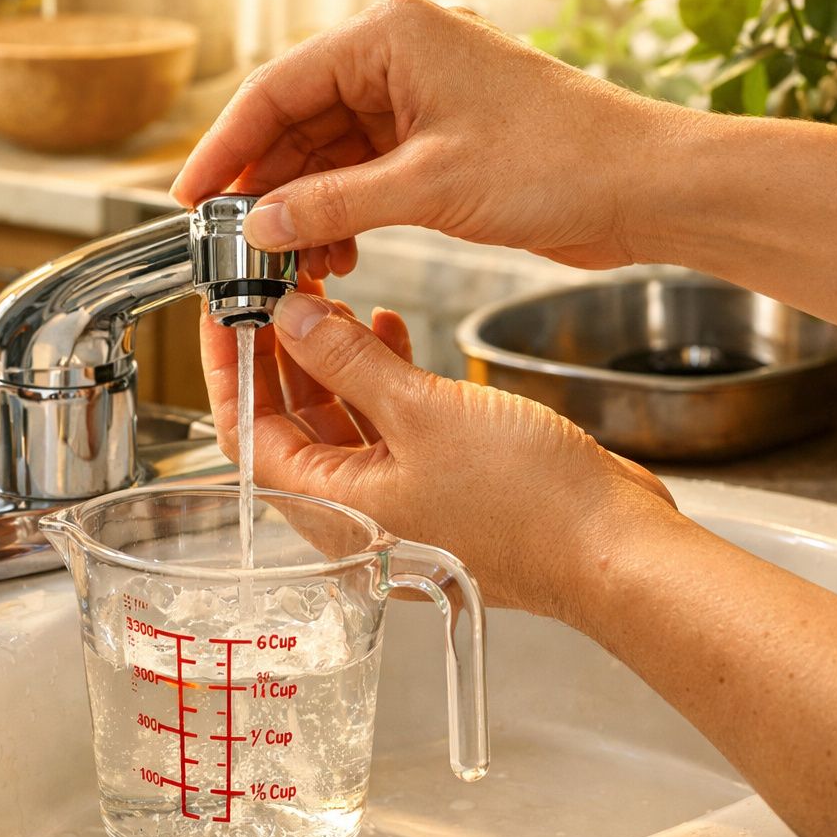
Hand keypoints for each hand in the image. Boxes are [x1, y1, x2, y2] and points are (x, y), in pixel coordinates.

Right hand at [172, 0, 677, 275]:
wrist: (645, 190)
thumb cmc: (561, 162)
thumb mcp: (427, 187)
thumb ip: (330, 205)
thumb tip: (257, 226)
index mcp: (392, 37)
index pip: (277, 88)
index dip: (225, 146)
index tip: (191, 198)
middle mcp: (399, 59)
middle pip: (296, 123)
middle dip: (266, 189)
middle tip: (238, 246)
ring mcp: (417, 102)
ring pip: (326, 156)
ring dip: (304, 211)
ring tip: (292, 263)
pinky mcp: (435, 144)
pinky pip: (361, 177)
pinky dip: (341, 216)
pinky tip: (336, 254)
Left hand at [201, 286, 676, 618]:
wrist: (612, 548)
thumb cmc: (530, 507)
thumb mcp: (424, 414)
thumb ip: (349, 362)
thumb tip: (291, 320)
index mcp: (330, 508)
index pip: (246, 430)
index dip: (230, 366)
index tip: (225, 310)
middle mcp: (354, 508)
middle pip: (287, 420)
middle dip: (278, 351)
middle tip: (273, 288)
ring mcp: (396, 494)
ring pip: (337, 415)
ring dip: (329, 356)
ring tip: (324, 296)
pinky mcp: (436, 479)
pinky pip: (386, 421)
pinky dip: (380, 374)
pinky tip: (387, 327)